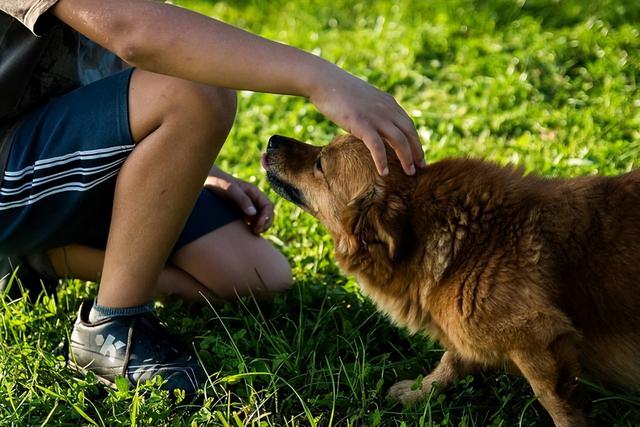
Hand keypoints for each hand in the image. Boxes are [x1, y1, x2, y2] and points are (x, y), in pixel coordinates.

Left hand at [205, 167, 273, 233]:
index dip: (266, 217)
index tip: (257, 226)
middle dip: (265, 224)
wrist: (204, 181)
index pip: (268, 206)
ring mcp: (247, 207)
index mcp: (254, 192)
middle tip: (256, 232)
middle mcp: (253, 199)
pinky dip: (252, 228)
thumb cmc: (217, 182)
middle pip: (267, 213)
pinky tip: (245, 233)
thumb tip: (253, 213)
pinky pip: (251, 222)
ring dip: (260, 227)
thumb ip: (242, 200)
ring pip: (260, 219)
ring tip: (252, 233)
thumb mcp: (230, 189)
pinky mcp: (240, 213)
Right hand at [308, 66, 424, 175]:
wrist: (324, 81)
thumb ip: (373, 110)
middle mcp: (386, 109)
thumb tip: (373, 124)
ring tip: (409, 173)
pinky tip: (384, 173)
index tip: (418, 155)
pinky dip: (382, 160)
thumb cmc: (339, 91)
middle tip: (421, 167)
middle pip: (409, 133)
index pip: (408, 125)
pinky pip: (377, 146)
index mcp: (388, 103)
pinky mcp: (361, 123)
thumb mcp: (364, 99)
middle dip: (417, 151)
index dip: (416, 141)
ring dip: (406, 158)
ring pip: (399, 140)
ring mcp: (375, 116)